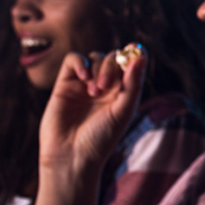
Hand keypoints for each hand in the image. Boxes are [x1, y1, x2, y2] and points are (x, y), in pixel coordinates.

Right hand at [38, 49, 147, 185]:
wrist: (72, 156)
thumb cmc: (101, 138)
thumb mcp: (123, 110)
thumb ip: (133, 83)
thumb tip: (141, 56)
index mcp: (123, 92)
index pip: (130, 65)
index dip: (133, 54)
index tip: (135, 48)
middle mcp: (105, 86)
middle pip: (112, 59)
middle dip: (111, 67)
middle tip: (106, 86)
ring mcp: (84, 85)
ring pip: (94, 58)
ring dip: (98, 69)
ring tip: (94, 92)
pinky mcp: (64, 85)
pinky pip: (72, 61)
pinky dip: (79, 62)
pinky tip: (84, 77)